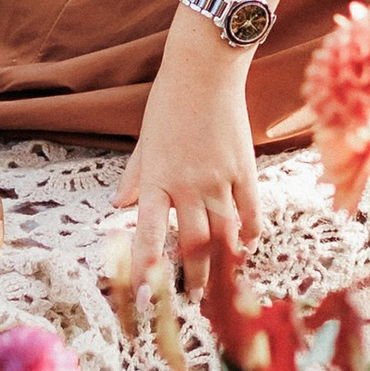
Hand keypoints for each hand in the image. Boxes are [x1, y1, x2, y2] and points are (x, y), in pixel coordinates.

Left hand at [118, 39, 262, 290]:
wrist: (205, 70)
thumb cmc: (169, 102)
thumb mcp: (145, 141)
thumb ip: (135, 176)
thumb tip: (118, 204)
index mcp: (158, 179)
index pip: (151, 232)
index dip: (150, 266)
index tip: (149, 295)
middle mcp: (188, 184)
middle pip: (194, 243)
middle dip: (194, 276)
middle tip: (193, 299)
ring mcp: (220, 178)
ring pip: (224, 234)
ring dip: (223, 264)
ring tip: (222, 287)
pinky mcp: (245, 169)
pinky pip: (251, 210)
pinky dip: (251, 232)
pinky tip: (249, 246)